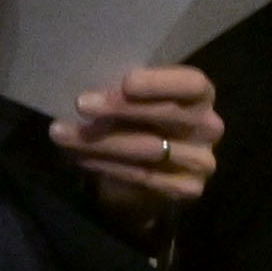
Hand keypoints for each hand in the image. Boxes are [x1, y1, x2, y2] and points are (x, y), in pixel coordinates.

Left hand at [55, 63, 220, 220]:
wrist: (145, 175)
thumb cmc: (138, 123)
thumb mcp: (135, 101)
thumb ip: (125, 93)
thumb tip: (89, 89)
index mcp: (200, 95)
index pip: (192, 84)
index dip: (160, 82)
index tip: (126, 82)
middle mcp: (209, 127)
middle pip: (169, 114)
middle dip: (121, 108)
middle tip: (81, 103)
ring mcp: (201, 161)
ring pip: (150, 149)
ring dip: (102, 141)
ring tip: (63, 133)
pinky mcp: (187, 189)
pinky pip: (143, 176)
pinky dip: (106, 166)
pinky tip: (78, 157)